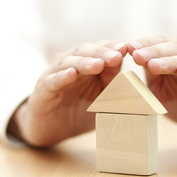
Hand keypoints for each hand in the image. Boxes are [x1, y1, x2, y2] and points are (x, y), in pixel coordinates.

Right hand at [9, 40, 126, 145]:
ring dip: (84, 62)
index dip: (112, 48)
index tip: (126, 48)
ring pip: (68, 62)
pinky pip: (52, 81)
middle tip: (116, 55)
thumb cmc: (80, 111)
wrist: (51, 129)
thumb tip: (134, 77)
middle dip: (101, 53)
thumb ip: (114, 86)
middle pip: (85, 52)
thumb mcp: (103, 100)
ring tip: (98, 64)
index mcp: (87, 65)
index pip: (100, 50)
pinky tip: (71, 75)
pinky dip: (61, 77)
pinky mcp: (43, 90)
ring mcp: (54, 75)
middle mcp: (70, 65)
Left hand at [126, 36, 176, 141]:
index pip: (163, 42)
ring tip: (153, 65)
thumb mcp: (160, 87)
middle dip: (154, 51)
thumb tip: (133, 57)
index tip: (128, 46)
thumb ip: (150, 73)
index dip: (146, 43)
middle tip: (136, 55)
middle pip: (176, 48)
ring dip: (171, 62)